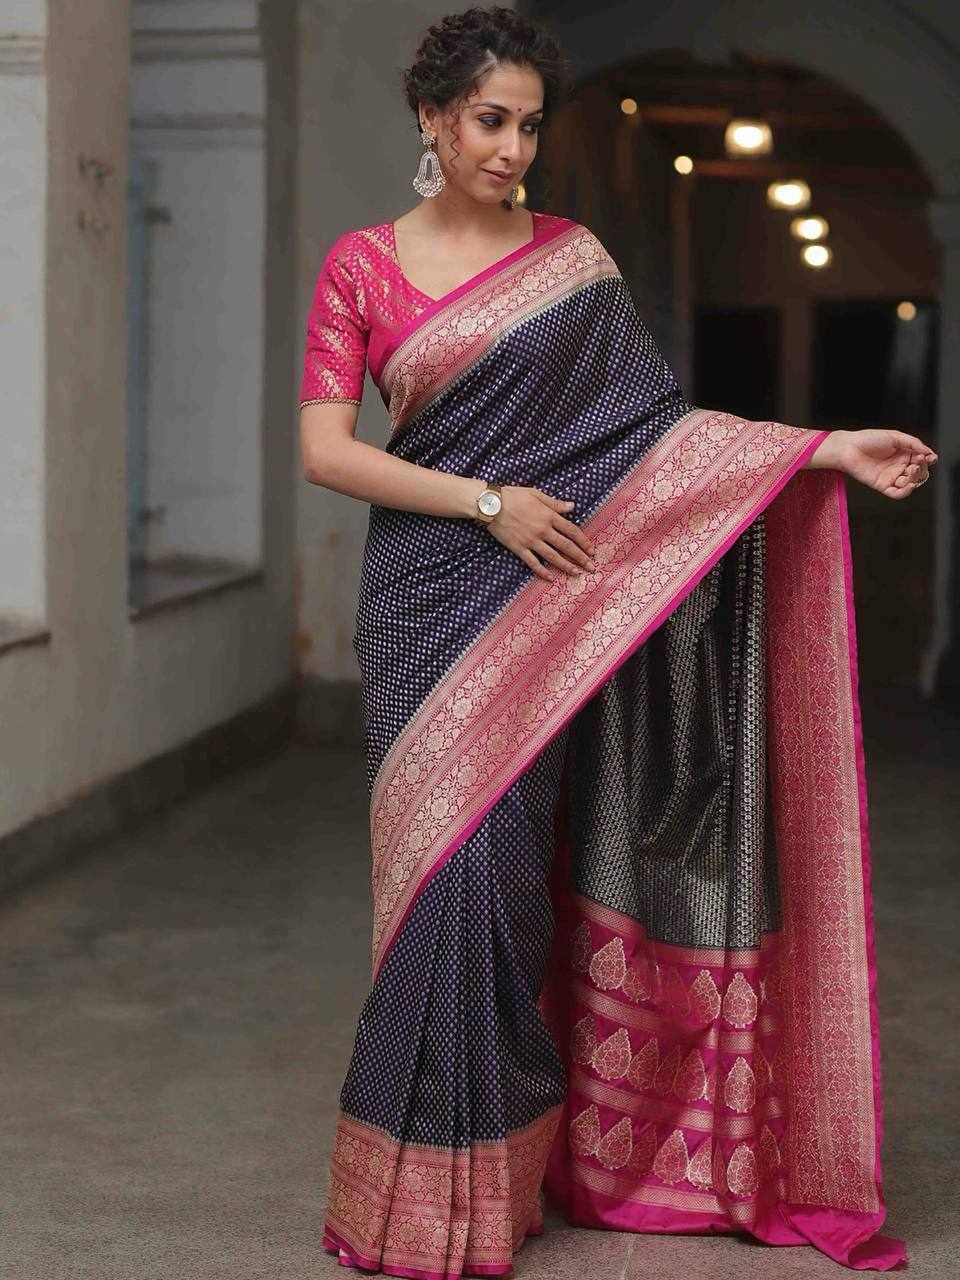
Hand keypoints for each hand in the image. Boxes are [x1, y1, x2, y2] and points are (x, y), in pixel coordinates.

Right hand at [485, 485, 598, 581]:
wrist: (490, 505)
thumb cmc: (512, 496)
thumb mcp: (536, 494)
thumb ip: (555, 503)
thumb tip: (572, 506)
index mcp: (549, 516)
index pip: (572, 531)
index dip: (584, 541)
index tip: (592, 550)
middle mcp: (543, 530)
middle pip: (566, 546)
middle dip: (581, 557)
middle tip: (591, 567)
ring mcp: (531, 541)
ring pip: (553, 556)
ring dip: (566, 566)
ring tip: (577, 573)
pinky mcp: (519, 548)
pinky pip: (533, 562)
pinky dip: (542, 571)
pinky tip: (550, 578)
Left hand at [820, 428, 937, 498]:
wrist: (849, 448)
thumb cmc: (868, 439)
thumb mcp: (895, 436)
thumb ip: (913, 443)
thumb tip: (928, 451)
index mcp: (903, 453)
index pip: (921, 460)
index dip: (928, 460)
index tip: (930, 457)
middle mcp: (898, 466)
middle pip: (918, 473)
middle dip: (921, 469)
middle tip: (917, 462)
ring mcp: (891, 476)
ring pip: (910, 483)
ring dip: (915, 478)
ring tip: (911, 470)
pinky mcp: (882, 485)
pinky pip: (897, 493)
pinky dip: (905, 492)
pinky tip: (909, 485)